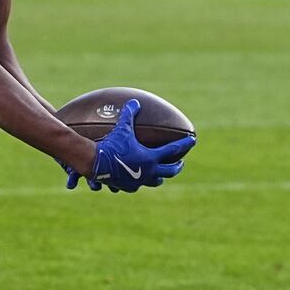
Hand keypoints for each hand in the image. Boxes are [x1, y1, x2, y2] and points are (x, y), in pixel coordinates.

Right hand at [63, 99, 195, 192]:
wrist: (96, 163)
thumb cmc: (111, 145)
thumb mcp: (122, 128)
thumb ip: (129, 114)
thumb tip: (135, 101)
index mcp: (151, 157)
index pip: (173, 150)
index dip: (184, 144)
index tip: (193, 141)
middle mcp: (148, 171)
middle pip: (169, 171)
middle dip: (177, 167)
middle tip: (180, 163)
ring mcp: (139, 181)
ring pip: (155, 181)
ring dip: (160, 177)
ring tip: (161, 175)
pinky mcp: (128, 187)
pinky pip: (137, 186)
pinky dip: (139, 182)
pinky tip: (138, 180)